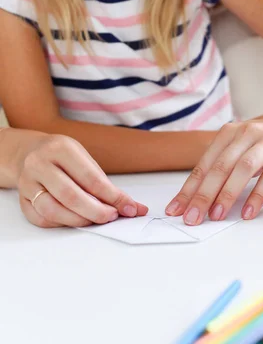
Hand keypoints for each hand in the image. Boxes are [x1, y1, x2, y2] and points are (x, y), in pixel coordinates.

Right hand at [17, 132, 147, 227]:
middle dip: (96, 211)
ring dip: (79, 220)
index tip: (129, 208)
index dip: (112, 196)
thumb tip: (130, 206)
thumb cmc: (62, 156)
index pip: (90, 177)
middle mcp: (40, 164)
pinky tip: (75, 220)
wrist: (28, 152)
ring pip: (53, 210)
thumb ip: (103, 182)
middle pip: (70, 195)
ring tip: (95, 220)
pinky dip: (62, 224)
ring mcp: (27, 182)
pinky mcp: (21, 200)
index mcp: (60, 148)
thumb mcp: (83, 158)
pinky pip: (42, 219)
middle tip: (112, 217)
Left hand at [165, 108, 262, 224]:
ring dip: (227, 194)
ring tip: (216, 216)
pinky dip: (258, 195)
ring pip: (243, 168)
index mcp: (230, 132)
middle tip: (191, 217)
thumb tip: (198, 195)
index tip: (176, 209)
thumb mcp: (244, 145)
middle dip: (203, 194)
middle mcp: (247, 133)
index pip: (205, 163)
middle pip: (220, 166)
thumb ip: (225, 163)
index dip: (189, 187)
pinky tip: (248, 212)